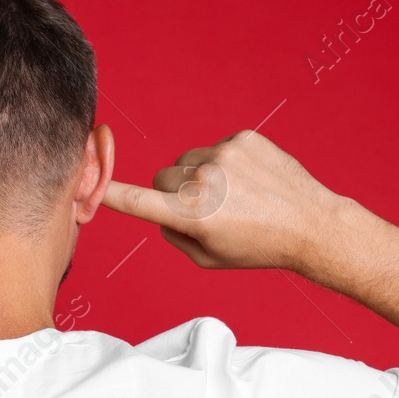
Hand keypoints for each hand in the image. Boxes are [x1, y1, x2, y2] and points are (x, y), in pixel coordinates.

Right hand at [100, 129, 351, 271]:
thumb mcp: (208, 259)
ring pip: (187, 160)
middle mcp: (204, 182)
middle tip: (207, 210)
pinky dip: (225, 162)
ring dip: (198, 175)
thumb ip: (174, 235)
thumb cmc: (257, 246)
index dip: (109, 193)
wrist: (310, 223)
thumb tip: (159, 210)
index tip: (88, 184)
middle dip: (174, 192)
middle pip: (162, 177)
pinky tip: (248, 180)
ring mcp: (224, 155)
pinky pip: (214, 147)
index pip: (139, 202)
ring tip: (233, 195)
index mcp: (192, 216)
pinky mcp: (243, 138)